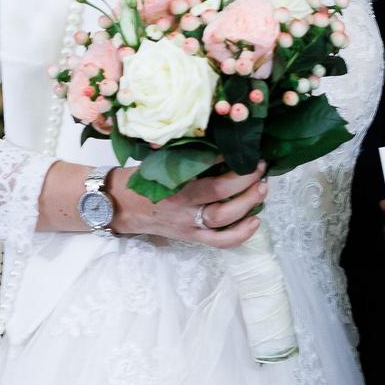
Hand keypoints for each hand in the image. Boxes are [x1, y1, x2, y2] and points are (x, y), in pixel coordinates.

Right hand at [109, 163, 266, 248]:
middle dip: (244, 180)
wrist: (121, 206)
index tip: (240, 148)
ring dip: (247, 203)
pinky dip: (241, 234)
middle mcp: (181, 206)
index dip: (224, 159)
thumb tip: (220, 142)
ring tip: (263, 188)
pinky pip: (220, 241)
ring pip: (223, 219)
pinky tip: (255, 220)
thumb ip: (186, 156)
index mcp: (171, 183)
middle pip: (218, 195)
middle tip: (260, 166)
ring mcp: (188, 224)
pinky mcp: (192, 237)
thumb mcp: (160, 163)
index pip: (202, 170)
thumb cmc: (142, 180)